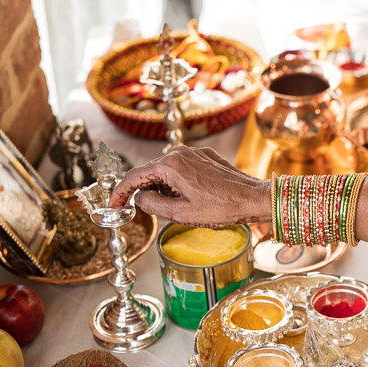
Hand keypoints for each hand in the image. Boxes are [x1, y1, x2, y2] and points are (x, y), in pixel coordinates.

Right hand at [109, 147, 269, 227]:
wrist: (254, 198)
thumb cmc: (222, 208)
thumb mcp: (181, 213)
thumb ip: (153, 204)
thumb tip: (140, 198)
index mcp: (170, 165)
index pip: (134, 177)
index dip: (120, 193)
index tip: (113, 206)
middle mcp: (180, 153)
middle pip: (151, 172)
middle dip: (148, 191)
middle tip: (153, 211)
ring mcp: (195, 152)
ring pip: (168, 170)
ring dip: (166, 188)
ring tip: (183, 206)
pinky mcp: (207, 156)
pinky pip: (184, 168)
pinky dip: (180, 182)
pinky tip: (193, 197)